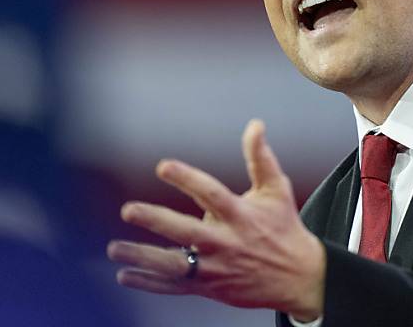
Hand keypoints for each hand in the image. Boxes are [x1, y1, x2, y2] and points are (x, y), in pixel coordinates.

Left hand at [107, 119, 325, 319]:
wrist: (299, 278)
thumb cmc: (284, 227)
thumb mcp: (277, 190)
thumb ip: (260, 157)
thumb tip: (255, 124)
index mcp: (240, 215)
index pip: (210, 193)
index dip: (186, 178)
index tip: (162, 166)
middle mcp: (226, 242)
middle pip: (186, 232)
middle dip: (156, 221)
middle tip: (128, 210)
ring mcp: (217, 268)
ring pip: (175, 265)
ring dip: (143, 257)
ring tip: (113, 248)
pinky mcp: (211, 287)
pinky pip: (175, 287)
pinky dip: (149, 283)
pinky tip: (123, 275)